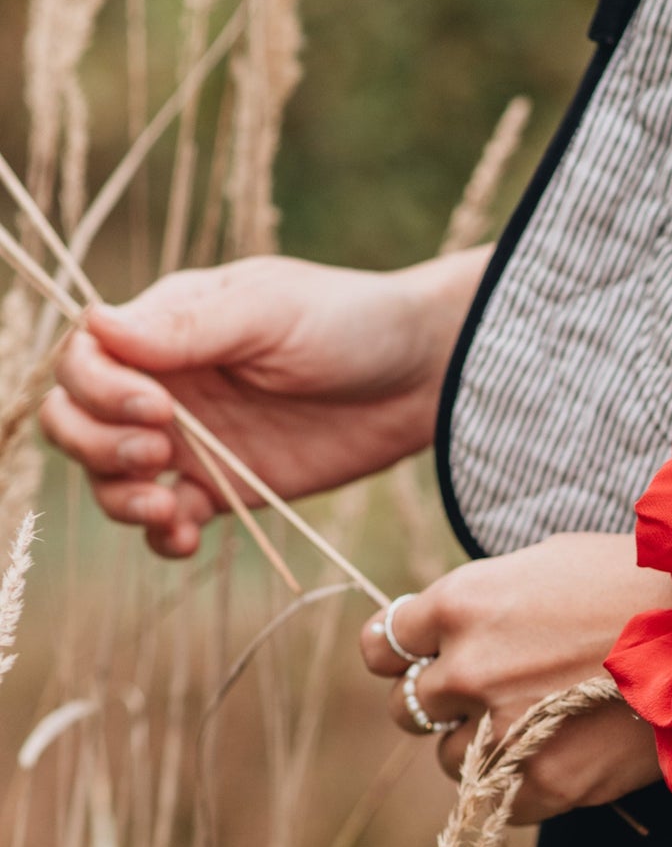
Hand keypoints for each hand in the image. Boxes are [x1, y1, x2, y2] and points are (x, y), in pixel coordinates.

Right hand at [39, 247, 488, 558]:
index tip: (158, 407)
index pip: (85, 359)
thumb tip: (96, 323)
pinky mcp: (226, 488)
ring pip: (112, 476)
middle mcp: (163, 384)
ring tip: (167, 507)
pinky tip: (186, 534)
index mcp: (163, 327)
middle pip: (77, 420)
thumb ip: (189, 326)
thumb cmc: (348, 321)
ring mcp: (191, 441)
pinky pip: (169, 519)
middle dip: (96, 444)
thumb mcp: (270, 311)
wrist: (420, 377)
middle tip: (157, 453)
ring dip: (119, 498)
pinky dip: (162, 535)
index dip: (98, 389)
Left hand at [358, 531, 671, 811]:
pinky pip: (495, 802)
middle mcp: (469, 667)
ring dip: (477, 750)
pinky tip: (557, 759)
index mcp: (463, 602)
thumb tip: (454, 625)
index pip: (383, 644)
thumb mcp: (550, 563)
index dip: (401, 657)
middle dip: (445, 704)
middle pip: (410, 706)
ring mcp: (502, 730)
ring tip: (534, 729)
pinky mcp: (541, 781)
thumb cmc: (640, 585)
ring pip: (447, 758)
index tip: (419, 663)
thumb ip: (488, 598)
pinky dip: (517, 788)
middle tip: (492, 697)